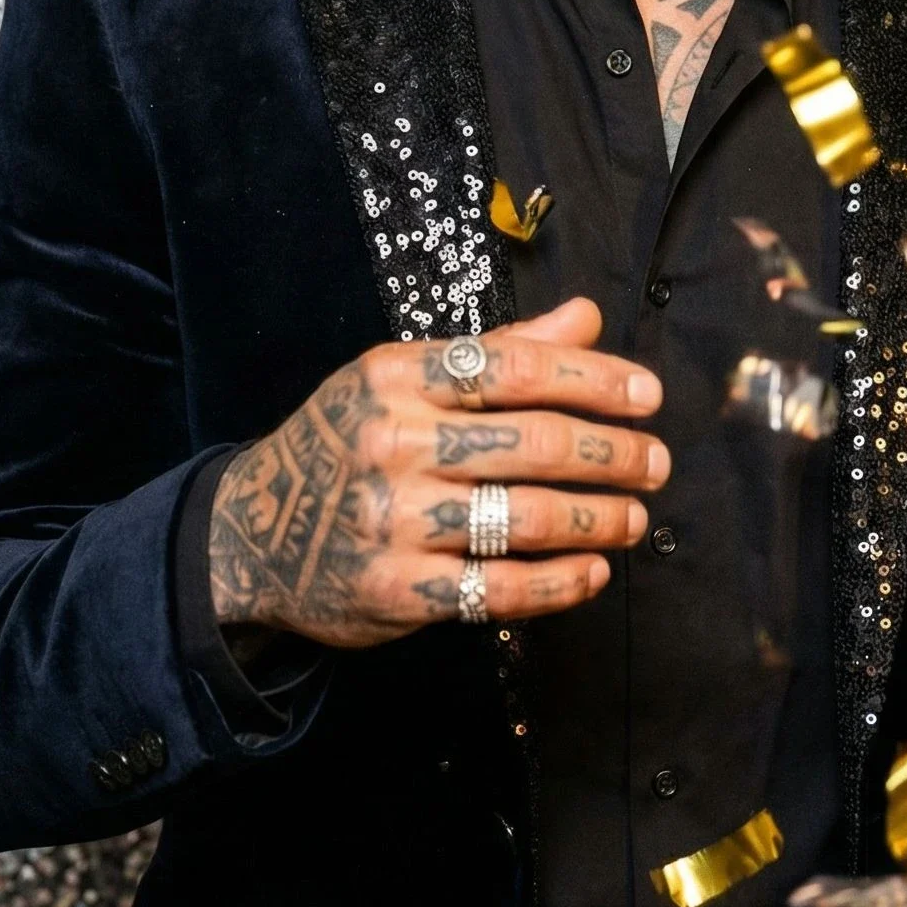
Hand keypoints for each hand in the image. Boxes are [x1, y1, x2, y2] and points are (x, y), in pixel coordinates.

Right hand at [207, 298, 667, 647]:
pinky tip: (593, 572)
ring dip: (598, 518)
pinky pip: (499, 588)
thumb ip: (500, 351)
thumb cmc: (349, 441)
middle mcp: (394, 440)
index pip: (517, 367)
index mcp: (398, 375)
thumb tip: (587, 316)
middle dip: (612, 452)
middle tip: (656, 462)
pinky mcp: (395, 589)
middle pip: (535, 441)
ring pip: (526, 516)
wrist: (251, 535)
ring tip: (634, 516)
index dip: (596, 379)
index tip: (647, 396)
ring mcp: (393, 519)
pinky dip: (559, 582)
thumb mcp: (404, 380)